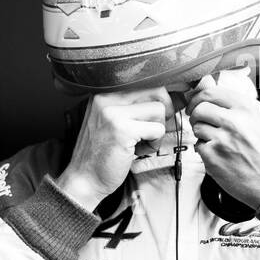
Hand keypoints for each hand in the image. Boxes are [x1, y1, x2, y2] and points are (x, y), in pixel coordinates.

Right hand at [56, 88, 172, 210]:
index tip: (164, 113)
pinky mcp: (122, 129)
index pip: (147, 81)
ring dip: (158, 130)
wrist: (84, 179)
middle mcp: (107, 97)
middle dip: (165, 112)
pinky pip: (157, 129)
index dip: (162, 98)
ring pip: (160, 109)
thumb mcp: (117, 121)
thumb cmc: (104, 152)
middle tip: (153, 131)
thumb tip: (175, 98)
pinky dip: (154, 143)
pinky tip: (139, 151)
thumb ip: (137, 106)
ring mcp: (113, 112)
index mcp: (106, 92)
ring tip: (141, 142)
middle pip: (157, 90)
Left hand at [185, 69, 259, 209]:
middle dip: (196, 115)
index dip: (200, 98)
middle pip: (199, 108)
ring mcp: (222, 139)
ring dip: (202, 134)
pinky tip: (219, 155)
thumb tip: (218, 96)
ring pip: (197, 128)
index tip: (198, 104)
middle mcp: (234, 121)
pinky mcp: (214, 158)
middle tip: (200, 122)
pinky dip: (205, 151)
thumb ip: (242, 108)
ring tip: (216, 142)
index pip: (211, 92)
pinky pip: (198, 147)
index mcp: (247, 108)